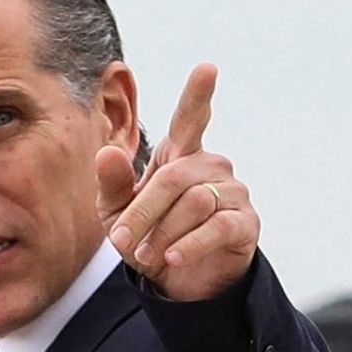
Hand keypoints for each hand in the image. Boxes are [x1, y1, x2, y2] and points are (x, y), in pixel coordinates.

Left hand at [96, 63, 259, 300]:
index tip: (208, 68)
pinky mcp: (245, 222)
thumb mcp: (117, 213)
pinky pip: (217, 226)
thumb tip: (107, 152)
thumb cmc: (148, 237)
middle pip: (174, 178)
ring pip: (195, 202)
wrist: (179, 283)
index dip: (198, 94)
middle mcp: (211, 166)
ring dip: (162, 233)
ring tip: (147, 257)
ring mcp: (232, 192)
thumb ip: (112, 184)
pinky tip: (173, 259)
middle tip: (122, 242)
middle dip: (143, 211)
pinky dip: (189, 245)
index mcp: (180, 154)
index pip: (190, 118)